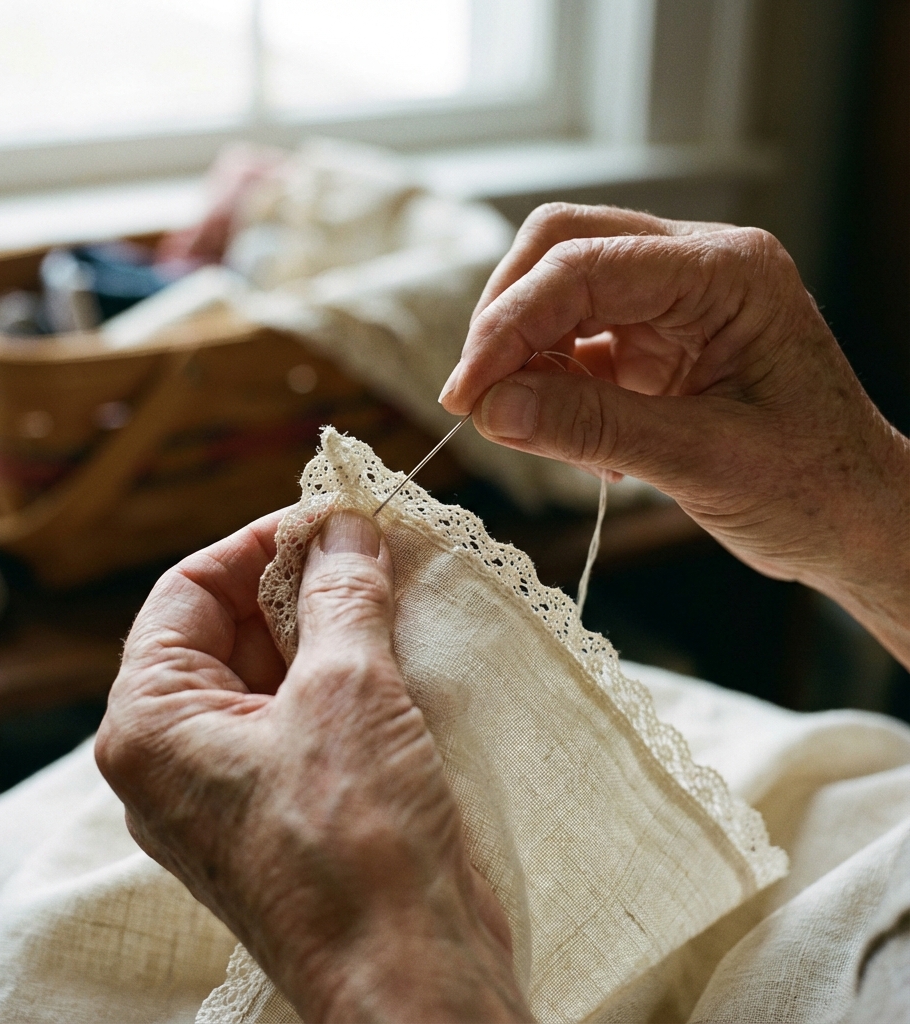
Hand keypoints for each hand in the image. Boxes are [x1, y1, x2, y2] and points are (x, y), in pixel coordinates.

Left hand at [96, 510, 530, 1022]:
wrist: (411, 975)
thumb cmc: (356, 841)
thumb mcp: (347, 690)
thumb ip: (338, 593)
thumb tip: (344, 527)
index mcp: (150, 724)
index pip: (188, 591)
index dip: (259, 542)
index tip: (329, 516)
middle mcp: (176, 754)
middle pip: (229, 628)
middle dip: (299, 580)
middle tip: (371, 544)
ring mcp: (231, 784)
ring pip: (272, 670)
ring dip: (330, 622)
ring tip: (393, 581)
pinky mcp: (284, 805)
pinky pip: (302, 713)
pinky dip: (345, 670)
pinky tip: (398, 641)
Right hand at [439, 203, 909, 667]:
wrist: (855, 520)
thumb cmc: (812, 488)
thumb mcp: (703, 461)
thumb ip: (593, 427)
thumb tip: (493, 408)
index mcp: (727, 273)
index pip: (585, 266)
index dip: (509, 326)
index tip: (466, 394)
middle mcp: (697, 268)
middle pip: (562, 248)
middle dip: (506, 320)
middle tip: (476, 399)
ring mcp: (672, 301)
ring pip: (558, 287)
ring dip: (523, 353)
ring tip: (526, 425)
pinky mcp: (653, 341)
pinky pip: (573, 339)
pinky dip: (549, 383)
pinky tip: (569, 438)